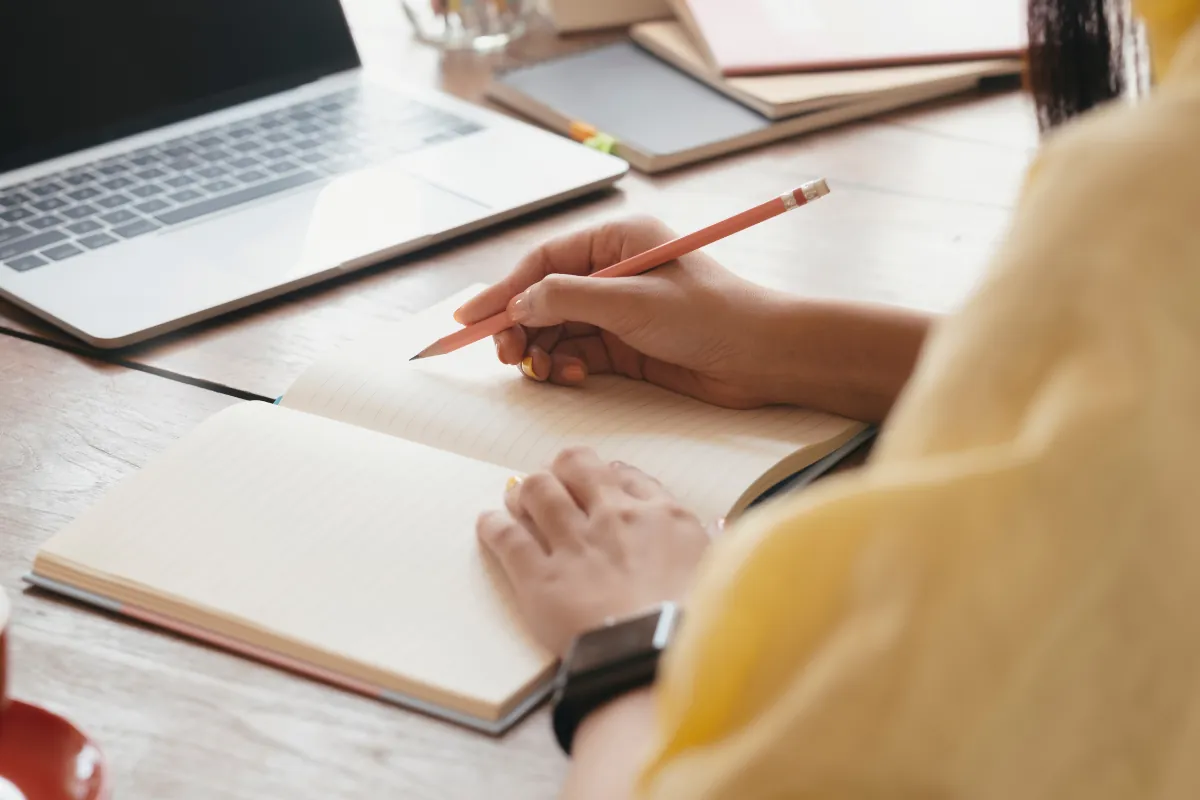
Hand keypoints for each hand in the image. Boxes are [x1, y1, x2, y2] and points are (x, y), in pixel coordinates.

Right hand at [454, 216, 794, 408]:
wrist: (762, 358)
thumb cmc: (710, 316)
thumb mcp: (632, 302)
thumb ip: (568, 298)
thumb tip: (519, 303)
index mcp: (617, 241)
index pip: (543, 261)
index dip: (503, 290)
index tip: (471, 319)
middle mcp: (614, 271)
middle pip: (544, 297)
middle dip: (521, 327)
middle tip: (509, 356)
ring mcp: (619, 309)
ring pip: (557, 329)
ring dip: (543, 351)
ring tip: (543, 371)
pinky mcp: (627, 345)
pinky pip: (578, 353)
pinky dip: (567, 366)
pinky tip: (574, 377)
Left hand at [476, 447, 709, 655]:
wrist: (657, 657)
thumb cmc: (693, 624)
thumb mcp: (715, 573)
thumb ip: (703, 545)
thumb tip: (700, 532)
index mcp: (663, 516)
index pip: (625, 475)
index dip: (606, 475)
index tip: (599, 482)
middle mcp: (614, 517)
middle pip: (575, 466)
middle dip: (562, 469)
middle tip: (555, 481)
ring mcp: (574, 543)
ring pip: (537, 491)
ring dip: (526, 491)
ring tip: (519, 500)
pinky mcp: (539, 577)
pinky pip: (507, 537)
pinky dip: (494, 527)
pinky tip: (489, 524)